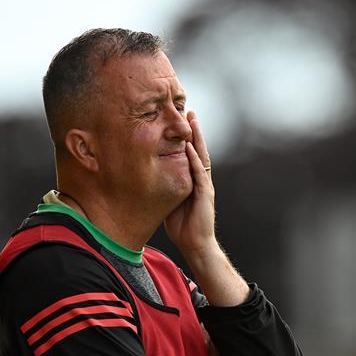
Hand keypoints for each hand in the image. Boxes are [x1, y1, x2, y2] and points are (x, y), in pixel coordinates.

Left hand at [164, 111, 215, 255]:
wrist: (195, 244)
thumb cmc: (182, 227)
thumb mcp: (170, 201)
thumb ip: (166, 187)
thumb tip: (150, 177)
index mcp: (193, 181)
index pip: (191, 155)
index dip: (187, 139)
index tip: (180, 122)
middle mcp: (201, 180)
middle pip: (199, 150)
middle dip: (195, 131)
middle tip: (189, 112)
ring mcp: (205, 186)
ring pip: (202, 157)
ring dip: (198, 139)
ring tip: (193, 121)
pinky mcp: (206, 194)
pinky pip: (200, 174)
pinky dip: (195, 160)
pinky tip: (190, 148)